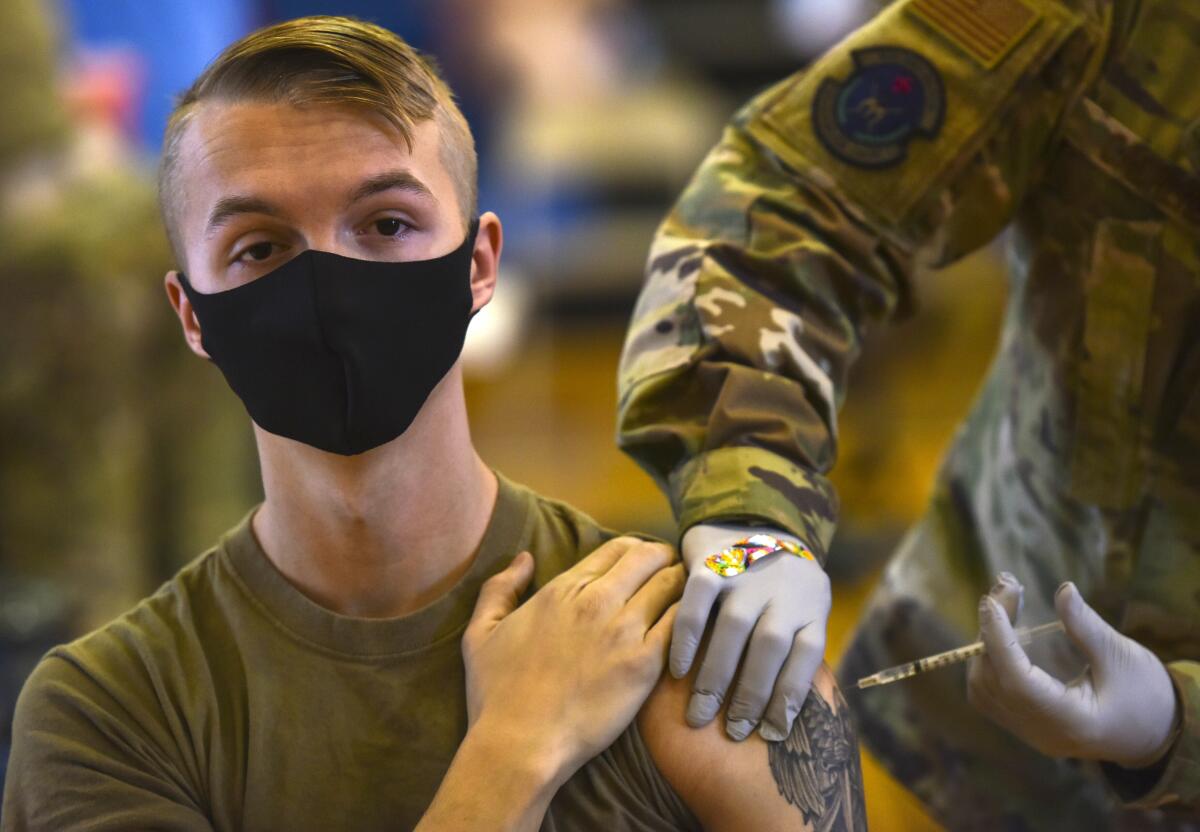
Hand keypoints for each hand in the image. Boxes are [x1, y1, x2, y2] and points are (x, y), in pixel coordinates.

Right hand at [462, 538, 683, 782]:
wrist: (520, 745)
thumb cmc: (496, 695)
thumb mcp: (479, 633)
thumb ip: (499, 588)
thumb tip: (524, 558)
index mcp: (561, 590)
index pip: (616, 549)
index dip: (636, 552)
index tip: (644, 564)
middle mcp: (595, 601)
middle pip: (649, 557)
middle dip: (664, 560)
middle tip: (672, 575)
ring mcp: (622, 630)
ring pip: (671, 584)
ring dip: (682, 586)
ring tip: (688, 600)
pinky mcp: (644, 663)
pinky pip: (681, 624)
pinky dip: (690, 619)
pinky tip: (692, 629)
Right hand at [675, 522, 829, 742]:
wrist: (753, 520)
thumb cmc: (781, 586)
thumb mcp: (805, 608)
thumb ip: (796, 647)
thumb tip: (782, 713)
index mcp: (811, 605)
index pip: (807, 656)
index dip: (790, 696)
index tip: (772, 732)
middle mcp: (783, 588)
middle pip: (770, 646)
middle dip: (750, 695)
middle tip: (731, 731)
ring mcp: (747, 573)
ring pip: (734, 628)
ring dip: (716, 676)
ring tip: (700, 713)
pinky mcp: (713, 563)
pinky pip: (697, 602)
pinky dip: (686, 638)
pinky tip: (676, 670)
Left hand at [967, 573, 1178, 768]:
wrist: (1156, 733)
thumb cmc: (1146, 695)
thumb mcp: (1122, 657)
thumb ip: (1087, 627)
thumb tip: (1063, 589)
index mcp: (1072, 723)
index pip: (1018, 682)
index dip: (999, 640)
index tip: (991, 602)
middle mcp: (1044, 734)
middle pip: (995, 681)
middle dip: (992, 630)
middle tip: (1005, 585)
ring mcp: (1031, 733)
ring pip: (984, 688)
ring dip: (986, 642)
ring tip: (1003, 602)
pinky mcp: (1026, 724)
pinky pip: (991, 693)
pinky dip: (989, 658)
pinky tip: (1002, 629)